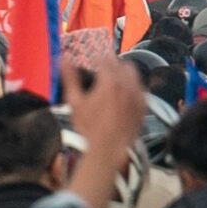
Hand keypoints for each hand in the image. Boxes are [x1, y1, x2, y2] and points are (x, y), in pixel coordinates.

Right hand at [60, 59, 145, 207]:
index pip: (104, 59)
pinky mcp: (144, 104)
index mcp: (109, 81)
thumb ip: (70, 78)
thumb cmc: (88, 127)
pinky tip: (123, 92)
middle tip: (100, 70)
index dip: (96, 58)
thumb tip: (62, 58)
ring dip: (122, 71)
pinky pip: (140, 86)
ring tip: (112, 80)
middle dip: (109, 64)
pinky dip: (132, 85)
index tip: (92, 61)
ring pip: (132, 72)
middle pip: (119, 63)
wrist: (108, 148)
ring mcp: (137, 94)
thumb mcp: (75, 102)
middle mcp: (126, 84)